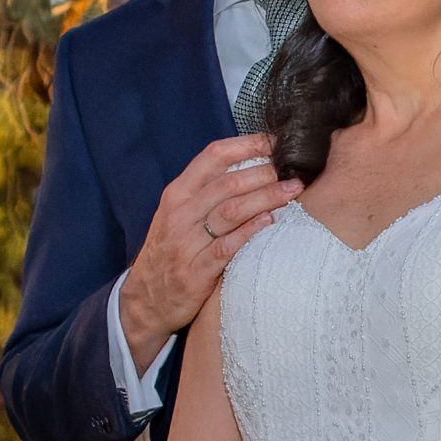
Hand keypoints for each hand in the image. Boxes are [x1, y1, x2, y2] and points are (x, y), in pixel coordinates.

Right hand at [118, 133, 300, 372]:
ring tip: (294, 189)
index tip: (278, 141)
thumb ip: (210, 191)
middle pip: (228, 182)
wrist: (144, 299)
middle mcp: (181, 212)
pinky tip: (271, 222)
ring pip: (231, 210)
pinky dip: (250, 232)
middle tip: (296, 167)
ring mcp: (186, 242)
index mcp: (178, 193)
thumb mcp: (180, 214)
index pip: (213, 156)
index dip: (248, 145)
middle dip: (266, 172)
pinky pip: (226, 247)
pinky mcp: (195, 270)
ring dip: (267, 197)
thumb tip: (255, 165)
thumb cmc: (171, 250)